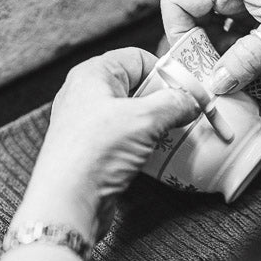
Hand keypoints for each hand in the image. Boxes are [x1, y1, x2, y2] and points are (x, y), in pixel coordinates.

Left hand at [12, 48, 199, 239]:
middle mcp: (88, 94)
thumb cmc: (95, 151)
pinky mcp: (95, 148)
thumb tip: (192, 101)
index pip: (137, 58)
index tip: (188, 90)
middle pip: (137, 86)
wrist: (68, 202)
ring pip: (134, 113)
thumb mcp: (144, 119)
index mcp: (93, 74)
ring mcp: (90, 123)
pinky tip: (156, 152)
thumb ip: (174, 103)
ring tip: (173, 134)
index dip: (165, 72)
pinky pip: (127, 135)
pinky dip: (145, 141)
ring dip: (157, 123)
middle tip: (185, 114)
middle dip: (164, 100)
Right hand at [161, 0, 260, 93]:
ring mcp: (247, 4)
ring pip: (214, 36)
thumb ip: (247, 58)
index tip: (194, 67)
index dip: (177, 36)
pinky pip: (235, 41)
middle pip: (193, 23)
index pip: (178, 3)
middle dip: (200, 54)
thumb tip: (216, 84)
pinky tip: (248, 75)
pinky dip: (237, 60)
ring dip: (220, 61)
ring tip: (232, 83)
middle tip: (213, 83)